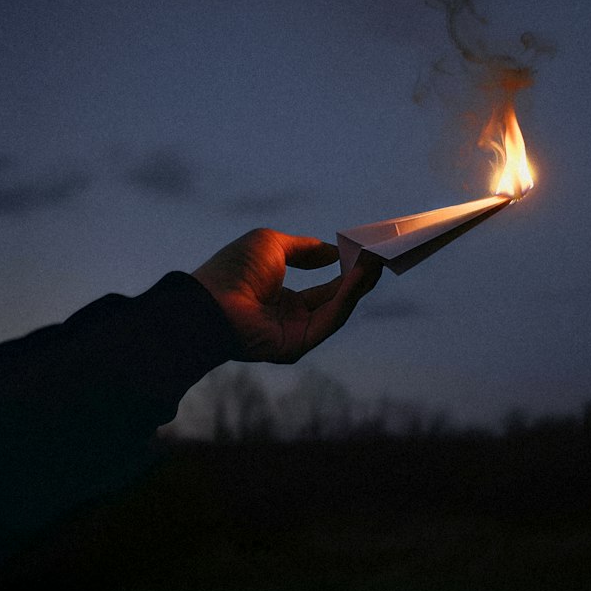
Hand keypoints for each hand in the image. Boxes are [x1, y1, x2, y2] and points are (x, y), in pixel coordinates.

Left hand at [192, 229, 382, 363]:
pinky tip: (356, 278)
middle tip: (379, 259)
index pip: (323, 287)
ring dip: (357, 288)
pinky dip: (346, 299)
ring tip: (374, 264)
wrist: (212, 299)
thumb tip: (334, 252)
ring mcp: (294, 334)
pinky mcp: (297, 345)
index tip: (364, 255)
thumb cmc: (234, 269)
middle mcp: (290, 318)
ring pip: (336, 311)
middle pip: (334, 300)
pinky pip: (328, 321)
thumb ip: (306, 248)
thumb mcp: (273, 244)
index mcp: (281, 297)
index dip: (344, 271)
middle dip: (358, 280)